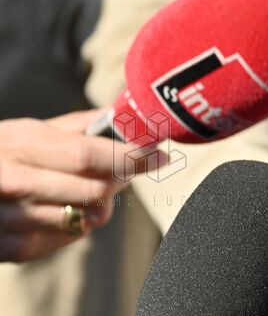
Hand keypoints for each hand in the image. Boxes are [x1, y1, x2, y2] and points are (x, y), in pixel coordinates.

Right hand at [0, 109, 164, 260]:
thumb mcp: (25, 131)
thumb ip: (74, 126)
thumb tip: (122, 111)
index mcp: (21, 144)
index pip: (88, 154)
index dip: (130, 156)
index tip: (160, 154)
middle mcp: (12, 181)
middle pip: (92, 190)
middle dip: (121, 181)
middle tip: (128, 172)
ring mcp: (8, 218)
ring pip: (83, 219)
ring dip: (100, 206)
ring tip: (93, 191)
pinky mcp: (7, 248)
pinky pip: (64, 241)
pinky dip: (75, 227)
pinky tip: (65, 211)